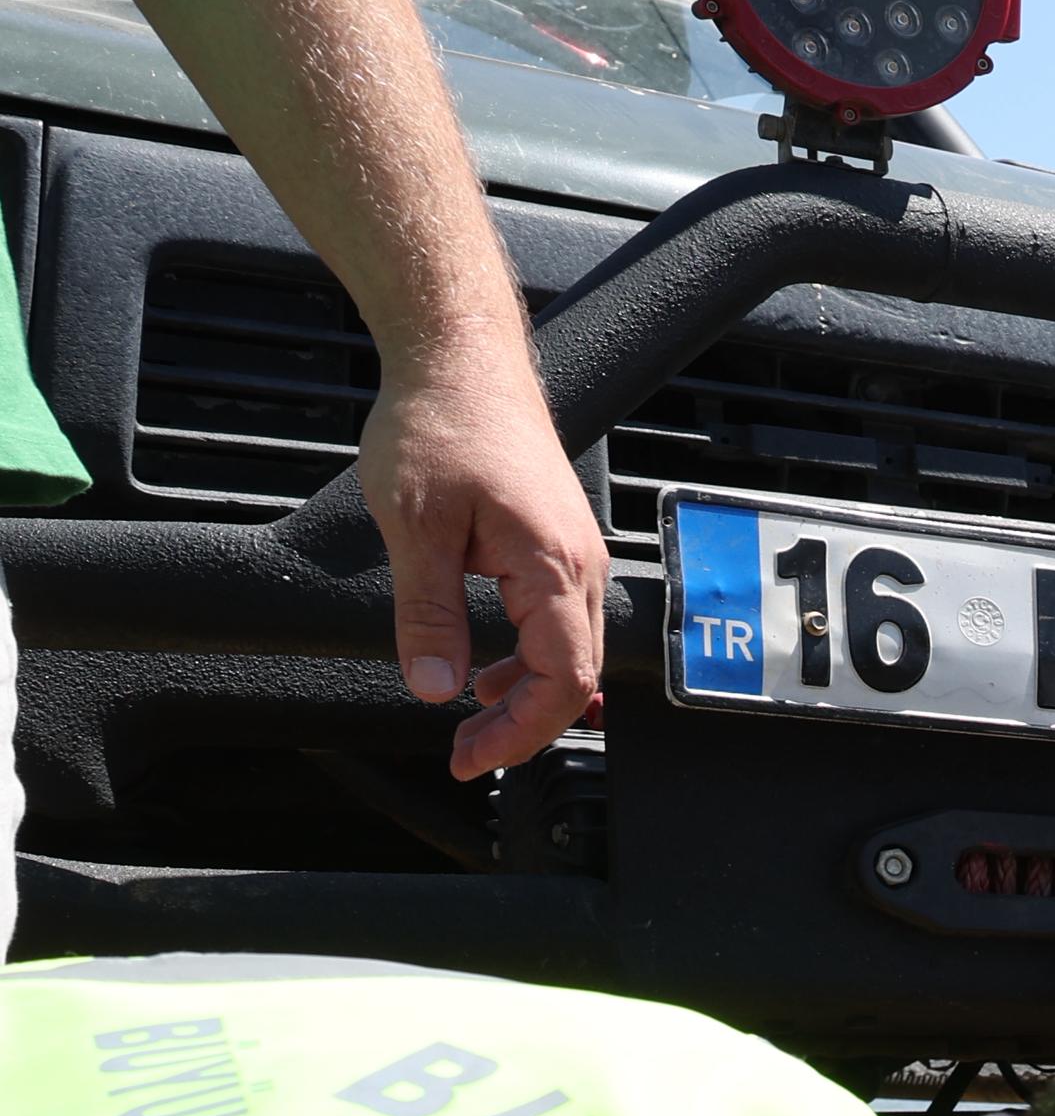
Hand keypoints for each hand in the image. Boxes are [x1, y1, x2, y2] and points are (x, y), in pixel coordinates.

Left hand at [360, 344, 606, 776]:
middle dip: (522, 726)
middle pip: (573, 677)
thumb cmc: (441, 425)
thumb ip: (429, 615)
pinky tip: (486, 668)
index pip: (559, 678)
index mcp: (552, 565)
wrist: (461, 359)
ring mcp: (575, 556)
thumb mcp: (414, 527)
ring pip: (569, 653)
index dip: (520, 732)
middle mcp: (580, 566)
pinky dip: (527, 660)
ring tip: (470, 716)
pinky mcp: (558, 546)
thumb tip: (435, 690)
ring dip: (524, 695)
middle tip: (464, 752)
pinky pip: (559, 624)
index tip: (470, 757)